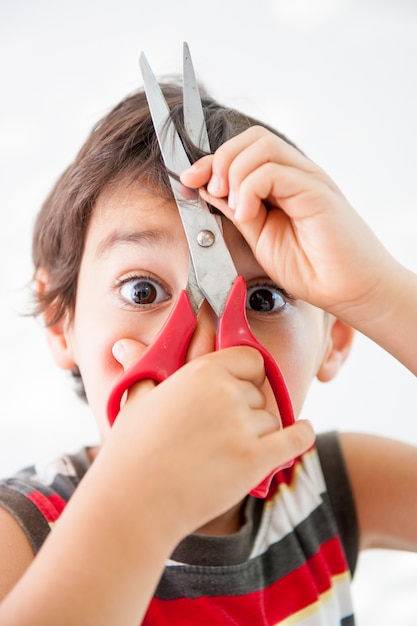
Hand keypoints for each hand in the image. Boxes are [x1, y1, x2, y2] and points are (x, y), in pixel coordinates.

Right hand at [110, 341, 313, 535]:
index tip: (241, 386)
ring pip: (272, 419)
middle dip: (248, 409)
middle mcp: (227, 394)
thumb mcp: (136, 401)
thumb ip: (143, 368)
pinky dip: (302, 436)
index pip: (250, 359)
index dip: (247, 374)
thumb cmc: (131, 452)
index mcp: (201, 373)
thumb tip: (124, 345)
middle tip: (223, 430)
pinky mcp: (255, 461)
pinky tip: (302, 432)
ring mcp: (243, 427)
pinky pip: (295, 440)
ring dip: (260, 432)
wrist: (134, 503)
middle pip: (260, 393)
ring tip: (231, 449)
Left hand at [180, 126, 395, 325]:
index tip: (188, 180)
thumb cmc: (310, 268)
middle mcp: (296, 174)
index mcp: (282, 183)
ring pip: (261, 146)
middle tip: (210, 191)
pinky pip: (273, 171)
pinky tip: (247, 214)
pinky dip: (250, 188)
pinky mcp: (317, 191)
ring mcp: (308, 179)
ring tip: (234, 207)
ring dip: (233, 172)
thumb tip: (206, 188)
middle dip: (219, 160)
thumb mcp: (259, 236)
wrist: (347, 291)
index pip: (243, 151)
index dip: (210, 161)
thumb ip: (236, 211)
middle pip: (251, 138)